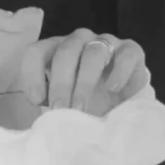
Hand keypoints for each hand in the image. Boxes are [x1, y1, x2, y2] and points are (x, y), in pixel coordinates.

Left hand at [21, 29, 148, 114]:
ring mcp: (106, 43)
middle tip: (60, 109)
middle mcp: (79, 41)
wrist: (123, 102)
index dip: (32, 74)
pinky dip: (118, 71)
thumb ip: (52, 104)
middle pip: (65, 52)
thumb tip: (44, 122)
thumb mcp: (65, 102)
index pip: (37, 51)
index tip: (36, 101)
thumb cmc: (87, 99)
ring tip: (81, 108)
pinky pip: (125, 54)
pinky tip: (112, 89)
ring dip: (85, 82)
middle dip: (60, 83)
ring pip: (93, 53)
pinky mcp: (131, 50)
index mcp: (56, 50)